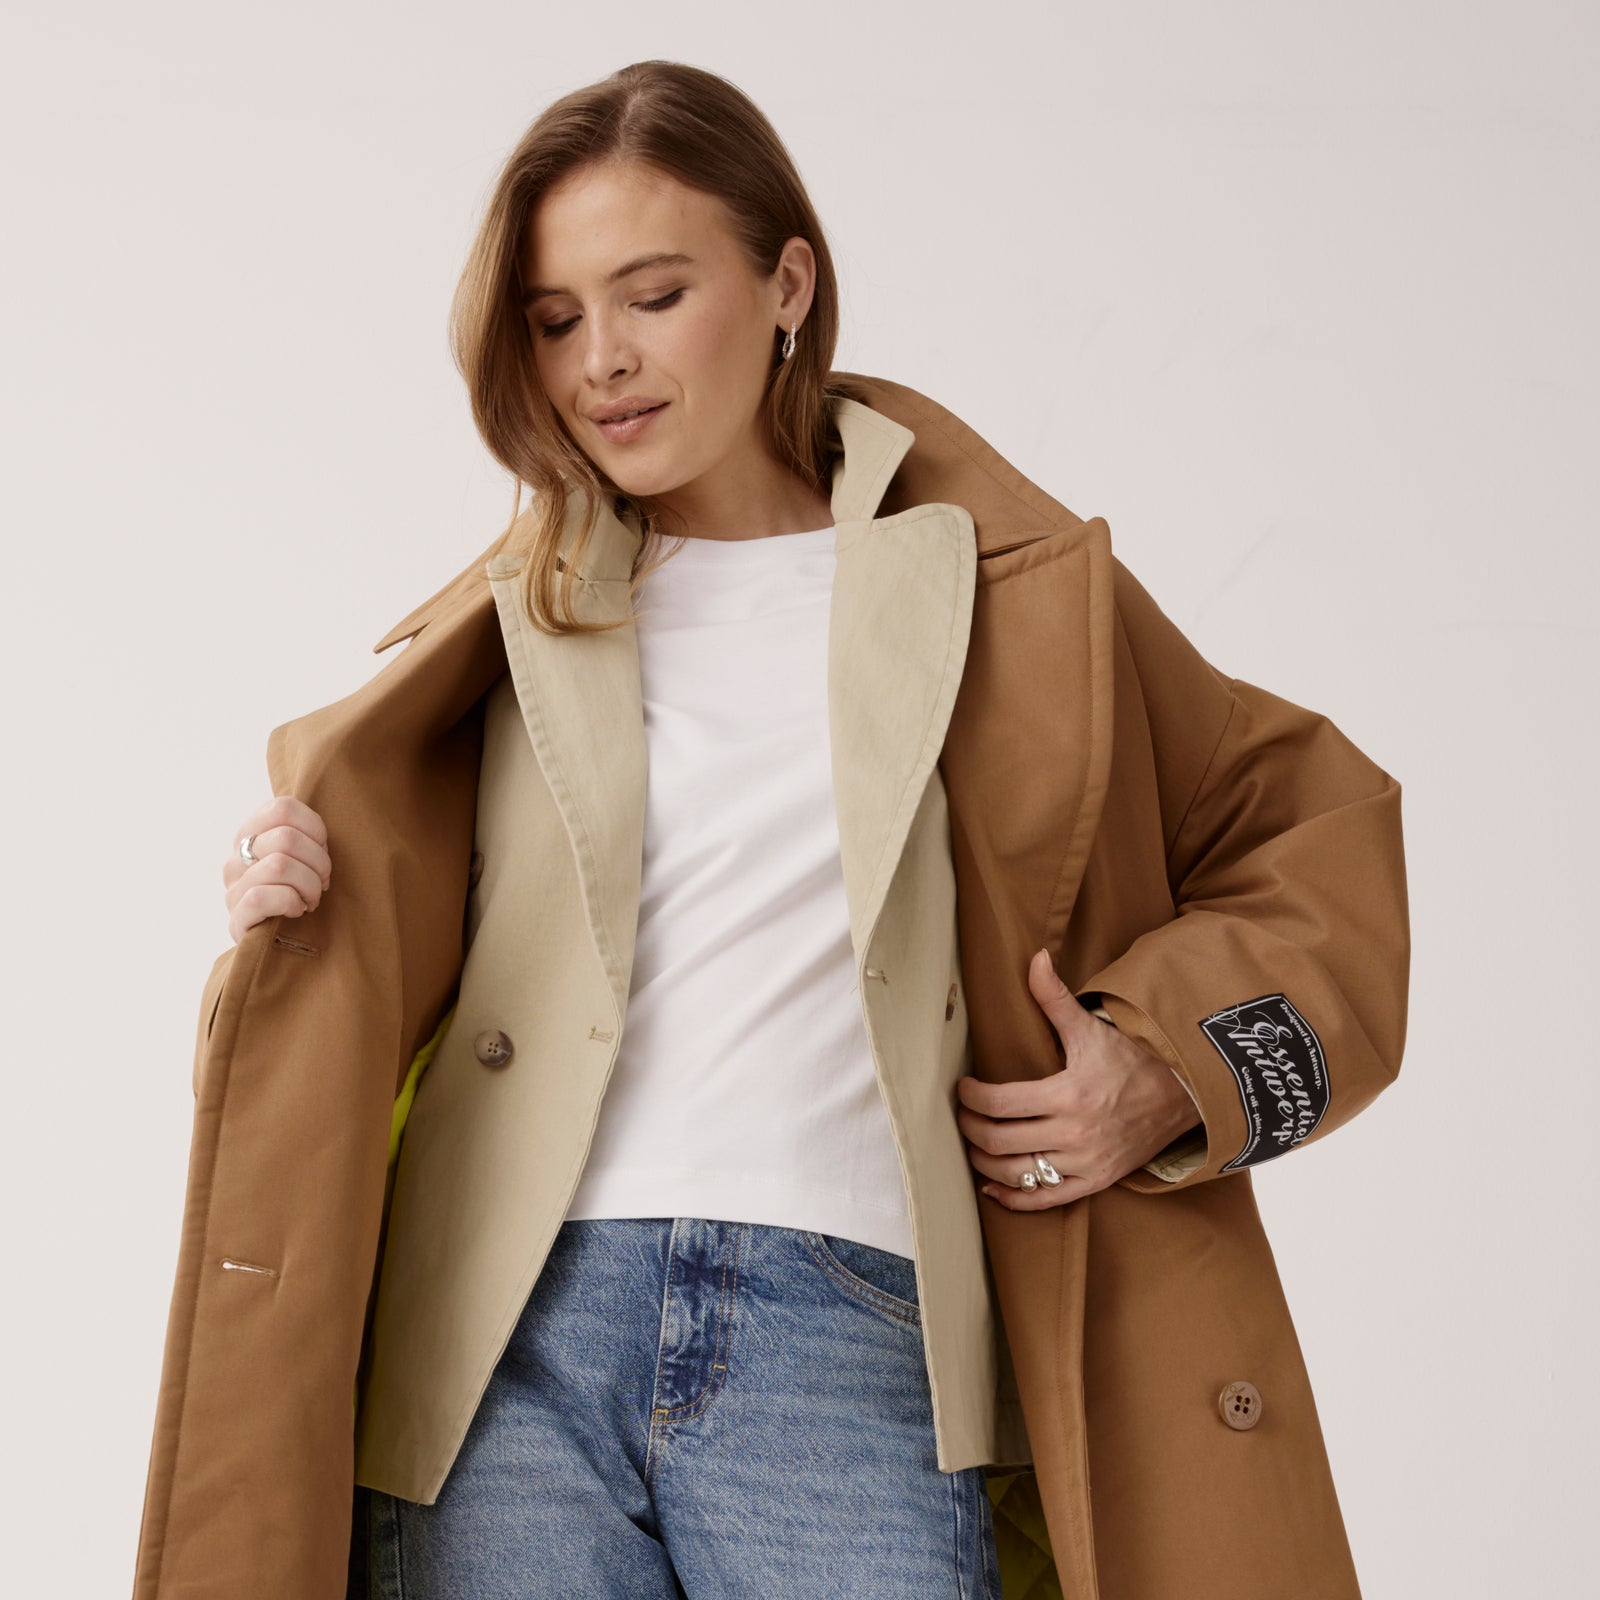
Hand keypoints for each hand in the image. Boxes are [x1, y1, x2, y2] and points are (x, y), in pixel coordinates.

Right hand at [223, 795, 331, 943]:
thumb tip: (321, 835)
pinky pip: (263, 897)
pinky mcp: (236, 919)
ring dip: (309, 886)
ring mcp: (233, 889)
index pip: (283, 808)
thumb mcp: (303, 857)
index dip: (315, 828)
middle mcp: (236, 859)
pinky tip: (297, 911)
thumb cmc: (300, 894)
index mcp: (251, 835)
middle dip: (319, 863)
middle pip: (287, 838)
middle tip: (323, 882)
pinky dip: (290, 903)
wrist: (282, 944)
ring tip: (312, 899)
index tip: (322, 850)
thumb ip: (306, 835)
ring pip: (279, 866)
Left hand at [954, 948, 1200, 1208]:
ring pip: (1018, 1173)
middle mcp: (1075, 1134)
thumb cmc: (1134, 1059)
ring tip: (973, 1145)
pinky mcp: (1097, 1181)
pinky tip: (995, 1187)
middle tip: (960, 1114)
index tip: (963, 1087)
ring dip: (985, 1161)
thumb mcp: (1092, 1029)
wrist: (1185, 1095)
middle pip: (1000, 1140)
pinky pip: (1048, 1200)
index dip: (971, 1096)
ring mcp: (1086, 1163)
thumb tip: (1035, 958)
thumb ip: (1055, 998)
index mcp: (1069, 1094)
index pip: (999, 1103)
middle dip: (970, 1127)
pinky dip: (1016, 1197)